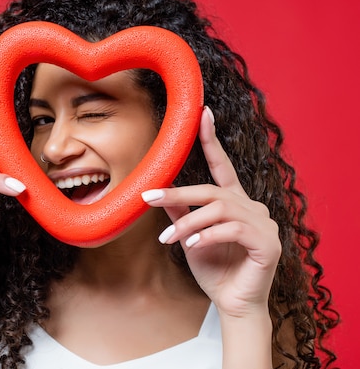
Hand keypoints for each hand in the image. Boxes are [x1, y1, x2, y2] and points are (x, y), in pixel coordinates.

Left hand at [142, 107, 280, 316]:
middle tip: (149, 197)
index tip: (202, 114)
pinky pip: (234, 229)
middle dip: (179, 193)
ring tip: (168, 238)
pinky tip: (193, 246)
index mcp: (234, 203)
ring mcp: (264, 224)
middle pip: (212, 190)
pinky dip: (209, 235)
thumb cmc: (214, 270)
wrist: (232, 304)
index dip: (212, 140)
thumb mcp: (190, 237)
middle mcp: (251, 208)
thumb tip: (159, 188)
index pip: (223, 167)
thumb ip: (180, 212)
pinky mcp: (268, 243)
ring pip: (220, 209)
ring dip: (189, 222)